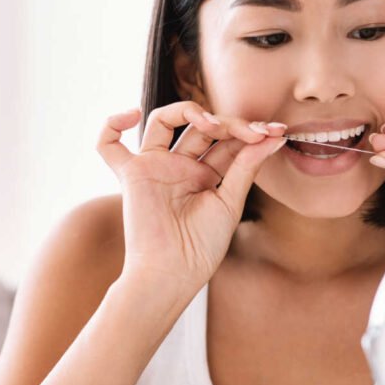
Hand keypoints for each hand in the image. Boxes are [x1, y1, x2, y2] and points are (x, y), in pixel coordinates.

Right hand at [97, 100, 288, 292]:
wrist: (174, 272)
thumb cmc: (202, 247)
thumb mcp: (231, 201)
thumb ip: (246, 165)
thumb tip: (272, 136)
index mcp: (206, 175)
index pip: (227, 140)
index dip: (251, 132)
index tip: (276, 131)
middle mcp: (180, 167)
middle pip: (202, 127)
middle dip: (231, 123)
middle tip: (255, 131)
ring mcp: (155, 167)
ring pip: (164, 120)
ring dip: (189, 111)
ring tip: (213, 125)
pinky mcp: (131, 174)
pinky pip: (108, 145)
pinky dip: (111, 124)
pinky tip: (132, 114)